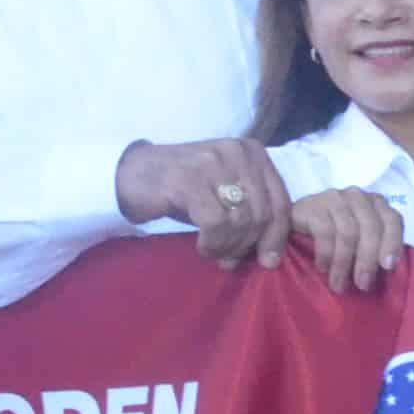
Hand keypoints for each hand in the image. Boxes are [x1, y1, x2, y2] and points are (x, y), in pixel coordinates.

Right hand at [117, 136, 296, 268]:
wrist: (132, 173)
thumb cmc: (184, 189)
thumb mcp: (225, 195)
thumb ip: (251, 213)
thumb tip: (269, 255)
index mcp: (254, 152)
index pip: (281, 201)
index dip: (277, 236)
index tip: (268, 261)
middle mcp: (238, 152)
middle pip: (262, 214)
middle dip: (248, 244)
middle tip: (230, 261)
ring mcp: (214, 163)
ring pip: (241, 220)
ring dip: (229, 246)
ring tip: (215, 253)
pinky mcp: (190, 179)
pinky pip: (216, 222)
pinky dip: (212, 242)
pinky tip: (202, 246)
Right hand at [289, 186, 408, 294]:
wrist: (294, 221)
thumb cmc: (334, 236)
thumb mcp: (360, 240)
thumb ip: (376, 248)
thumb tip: (388, 271)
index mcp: (377, 203)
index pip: (393, 220)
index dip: (393, 243)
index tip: (388, 267)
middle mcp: (358, 196)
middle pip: (371, 228)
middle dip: (368, 260)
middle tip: (362, 284)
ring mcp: (335, 198)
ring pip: (348, 232)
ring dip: (344, 263)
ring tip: (339, 284)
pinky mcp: (313, 205)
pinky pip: (325, 232)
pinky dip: (326, 254)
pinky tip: (322, 267)